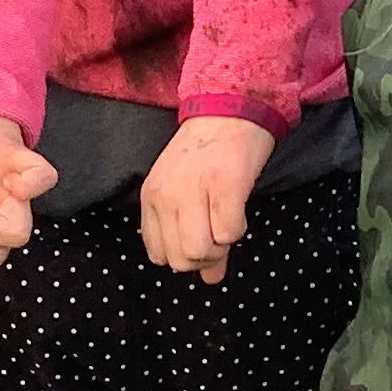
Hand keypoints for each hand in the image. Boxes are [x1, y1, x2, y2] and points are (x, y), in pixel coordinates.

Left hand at [140, 117, 274, 285]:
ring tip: (229, 220)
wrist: (231, 109)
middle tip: (220, 231)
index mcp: (151, 196)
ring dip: (222, 245)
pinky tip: (239, 208)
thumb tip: (210, 280)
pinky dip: (239, 229)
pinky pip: (229, 233)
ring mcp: (194, 189)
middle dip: (206, 256)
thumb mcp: (188, 193)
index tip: (202, 236)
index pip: (158, 256)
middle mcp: (167, 194)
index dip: (184, 256)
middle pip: (181, 260)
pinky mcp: (224, 184)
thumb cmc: (209, 155)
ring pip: (201, 251)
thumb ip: (193, 236)